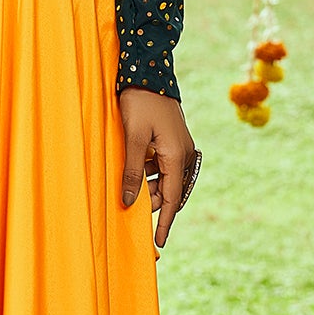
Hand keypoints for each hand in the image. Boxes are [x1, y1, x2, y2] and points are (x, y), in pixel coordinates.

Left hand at [120, 90, 198, 251]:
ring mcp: (180, 147)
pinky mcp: (174, 140)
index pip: (171, 199)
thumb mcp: (133, 138)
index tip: (159, 242)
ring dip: (150, 187)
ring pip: (166, 179)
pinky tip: (135, 169)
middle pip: (169, 191)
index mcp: (177, 157)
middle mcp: (184, 154)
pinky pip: (164, 166)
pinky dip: (150, 173)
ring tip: (129, 189)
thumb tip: (130, 201)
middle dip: (152, 203)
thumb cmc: (140, 102)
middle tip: (131, 211)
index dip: (164, 222)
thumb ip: (132, 171)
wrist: (149, 72)